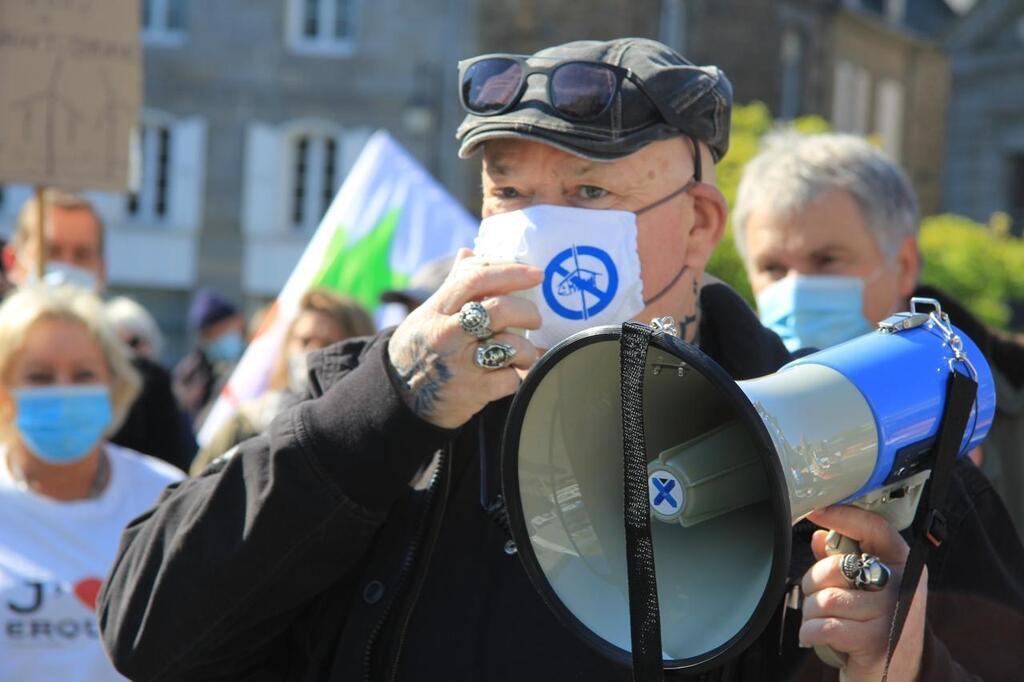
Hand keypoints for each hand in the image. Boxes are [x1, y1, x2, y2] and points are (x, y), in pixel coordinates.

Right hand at [388, 249, 542, 428]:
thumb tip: (469, 251)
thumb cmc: (422, 346)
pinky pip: (510, 379)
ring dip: (528, 349)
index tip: (536, 274)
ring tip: (526, 353)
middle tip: (535, 318)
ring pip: (512, 346)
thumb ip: (454, 283)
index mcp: (438, 308)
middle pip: (499, 310)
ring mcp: (459, 364)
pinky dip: (518, 376)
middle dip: (527, 311)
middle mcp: (447, 333)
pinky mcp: (472, 391)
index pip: (476, 278)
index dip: (510, 272)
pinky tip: (513, 374)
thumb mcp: (430, 312)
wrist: (401, 396)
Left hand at [800, 506, 927, 681]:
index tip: (817, 512)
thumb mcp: (865, 590)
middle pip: (837, 566)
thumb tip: (820, 537)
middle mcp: (903, 584)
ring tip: (822, 622)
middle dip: (813, 584)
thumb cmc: (876, 626)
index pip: (874, 528)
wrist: (897, 676)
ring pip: (825, 599)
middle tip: (818, 599)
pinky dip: (810, 632)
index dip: (843, 516)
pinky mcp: (876, 641)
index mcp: (903, 565)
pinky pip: (824, 626)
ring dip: (811, 613)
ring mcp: (892, 613)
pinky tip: (816, 637)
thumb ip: (844, 561)